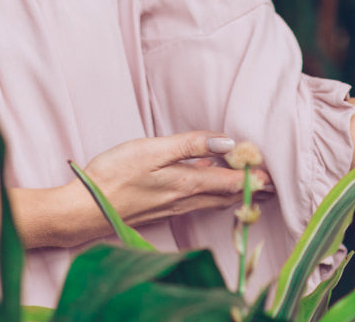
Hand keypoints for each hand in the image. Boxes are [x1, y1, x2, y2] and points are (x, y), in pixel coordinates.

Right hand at [78, 131, 272, 231]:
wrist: (83, 209)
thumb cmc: (113, 175)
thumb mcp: (151, 149)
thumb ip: (190, 144)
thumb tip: (226, 143)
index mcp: (186, 184)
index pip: (231, 183)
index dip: (253, 176)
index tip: (272, 170)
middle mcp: (184, 201)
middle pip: (226, 196)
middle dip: (249, 189)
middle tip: (270, 181)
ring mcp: (172, 209)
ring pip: (212, 201)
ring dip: (232, 193)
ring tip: (250, 185)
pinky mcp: (161, 211)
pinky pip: (196, 203)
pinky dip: (211, 194)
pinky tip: (207, 183)